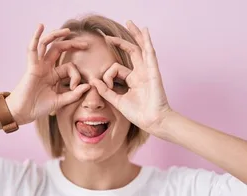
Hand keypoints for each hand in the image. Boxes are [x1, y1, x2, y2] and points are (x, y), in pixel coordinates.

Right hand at [6, 24, 91, 125]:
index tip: (76, 87)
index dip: (76, 75)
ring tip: (67, 31)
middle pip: (60, 49)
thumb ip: (74, 94)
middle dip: (72, 44)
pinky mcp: (31, 67)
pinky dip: (35, 37)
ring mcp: (38, 65)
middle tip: (86, 43)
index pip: (69, 67)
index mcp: (53, 75)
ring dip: (56, 35)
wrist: (23, 113)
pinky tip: (40, 27)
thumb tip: (89, 86)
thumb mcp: (60, 101)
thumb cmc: (38, 107)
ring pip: (47, 45)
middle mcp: (46, 67)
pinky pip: (33, 49)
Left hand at [89, 21, 172, 135]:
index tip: (104, 85)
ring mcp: (147, 70)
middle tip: (108, 35)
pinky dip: (147, 41)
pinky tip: (145, 31)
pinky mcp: (153, 71)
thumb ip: (106, 91)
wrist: (152, 121)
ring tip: (130, 22)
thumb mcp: (117, 101)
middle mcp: (141, 73)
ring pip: (140, 48)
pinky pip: (149, 53)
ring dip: (135, 35)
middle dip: (121, 42)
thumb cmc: (139, 114)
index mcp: (133, 80)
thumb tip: (93, 80)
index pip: (116, 69)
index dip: (107, 76)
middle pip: (131, 51)